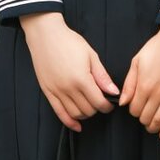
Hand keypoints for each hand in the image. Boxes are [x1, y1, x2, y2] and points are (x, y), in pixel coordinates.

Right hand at [20, 12, 120, 131]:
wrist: (45, 35)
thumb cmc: (69, 41)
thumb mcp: (90, 55)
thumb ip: (102, 76)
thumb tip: (114, 91)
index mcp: (81, 78)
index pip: (99, 102)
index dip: (107, 106)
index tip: (110, 103)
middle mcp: (68, 88)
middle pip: (88, 110)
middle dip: (97, 109)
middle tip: (100, 102)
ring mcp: (57, 91)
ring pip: (75, 114)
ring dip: (85, 114)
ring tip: (89, 106)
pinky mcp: (48, 92)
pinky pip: (59, 113)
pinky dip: (69, 122)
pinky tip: (77, 125)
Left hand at [118, 25, 159, 140]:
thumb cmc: (157, 47)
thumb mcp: (137, 61)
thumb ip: (129, 84)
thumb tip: (123, 102)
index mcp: (144, 85)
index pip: (134, 109)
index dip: (132, 110)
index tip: (134, 106)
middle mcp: (158, 93)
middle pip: (146, 116)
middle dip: (142, 118)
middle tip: (142, 114)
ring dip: (153, 126)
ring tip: (150, 125)